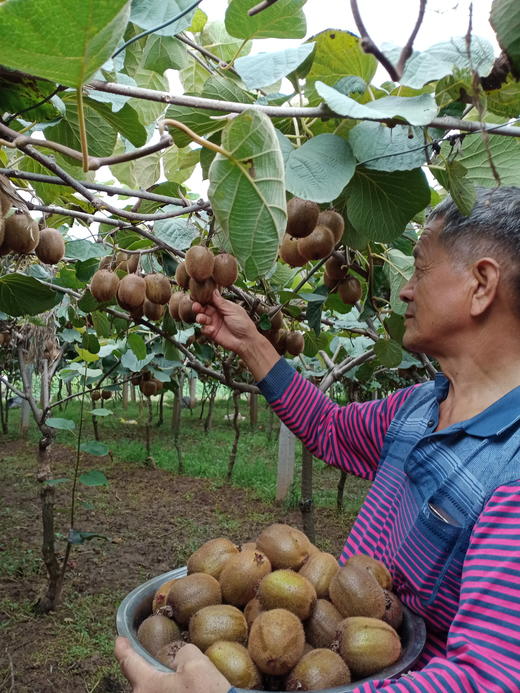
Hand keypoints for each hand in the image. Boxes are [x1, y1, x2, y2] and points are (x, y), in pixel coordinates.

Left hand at [115, 636, 230, 692]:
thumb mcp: (196, 663)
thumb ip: (182, 652)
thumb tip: (180, 657)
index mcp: (146, 686)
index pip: (129, 662)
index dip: (123, 649)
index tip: (119, 640)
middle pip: (139, 680)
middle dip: (145, 669)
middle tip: (156, 659)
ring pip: (150, 692)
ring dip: (158, 684)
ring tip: (172, 676)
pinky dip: (167, 692)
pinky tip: (181, 690)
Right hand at [193, 289, 257, 354]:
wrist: (246, 341)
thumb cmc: (243, 324)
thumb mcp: (232, 310)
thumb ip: (221, 302)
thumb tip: (213, 290)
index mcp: (223, 306)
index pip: (211, 300)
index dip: (204, 298)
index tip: (198, 295)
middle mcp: (217, 314)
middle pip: (204, 308)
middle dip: (198, 307)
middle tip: (196, 306)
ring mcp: (214, 323)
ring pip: (202, 318)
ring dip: (200, 317)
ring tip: (201, 318)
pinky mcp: (212, 333)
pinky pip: (204, 329)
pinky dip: (206, 329)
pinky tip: (212, 329)